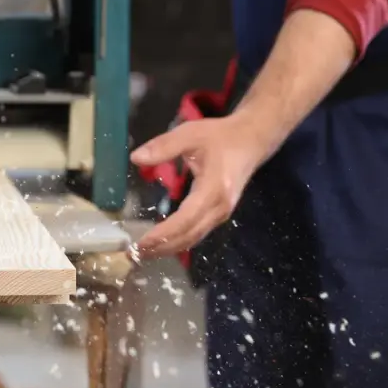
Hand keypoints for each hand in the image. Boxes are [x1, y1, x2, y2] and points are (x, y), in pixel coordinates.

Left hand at [130, 114, 270, 258]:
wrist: (252, 141)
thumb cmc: (220, 137)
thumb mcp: (190, 134)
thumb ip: (163, 146)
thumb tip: (136, 158)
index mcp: (213, 189)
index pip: (185, 219)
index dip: (163, 233)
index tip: (142, 242)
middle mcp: (219, 207)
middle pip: (188, 235)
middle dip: (162, 247)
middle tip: (135, 254)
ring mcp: (221, 214)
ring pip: (193, 238)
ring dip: (169, 248)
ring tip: (144, 253)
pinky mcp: (219, 214)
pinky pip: (197, 233)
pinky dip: (179, 241)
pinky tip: (162, 243)